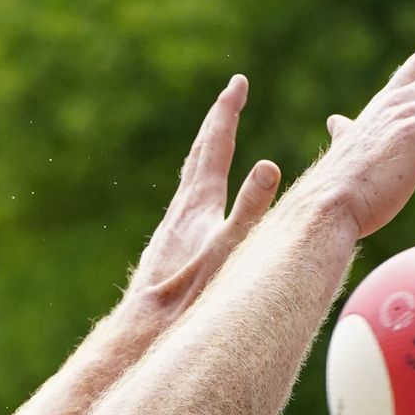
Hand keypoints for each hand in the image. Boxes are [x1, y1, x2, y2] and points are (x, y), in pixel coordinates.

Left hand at [123, 76, 282, 326]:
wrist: (144, 331)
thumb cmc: (190, 296)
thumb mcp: (230, 250)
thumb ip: (251, 209)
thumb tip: (270, 166)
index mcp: (197, 203)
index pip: (215, 144)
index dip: (227, 111)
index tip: (238, 83)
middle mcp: (180, 210)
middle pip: (199, 155)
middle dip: (217, 124)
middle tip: (230, 99)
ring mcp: (170, 229)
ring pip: (190, 181)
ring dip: (205, 156)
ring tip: (214, 144)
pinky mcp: (166, 250)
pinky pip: (186, 206)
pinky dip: (198, 189)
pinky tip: (197, 206)